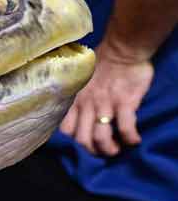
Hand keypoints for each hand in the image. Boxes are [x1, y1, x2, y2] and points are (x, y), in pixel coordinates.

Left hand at [60, 39, 152, 156]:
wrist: (121, 49)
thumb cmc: (100, 64)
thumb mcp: (78, 80)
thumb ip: (75, 96)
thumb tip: (73, 112)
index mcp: (74, 100)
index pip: (65, 129)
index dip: (74, 140)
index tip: (85, 141)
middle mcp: (86, 104)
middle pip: (82, 139)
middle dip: (92, 151)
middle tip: (102, 151)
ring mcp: (105, 104)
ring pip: (101, 137)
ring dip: (109, 149)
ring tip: (117, 149)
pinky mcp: (124, 102)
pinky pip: (125, 127)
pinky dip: (130, 138)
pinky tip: (134, 140)